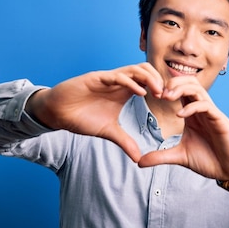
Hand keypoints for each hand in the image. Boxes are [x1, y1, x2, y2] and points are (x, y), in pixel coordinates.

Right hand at [27, 63, 163, 161]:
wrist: (57, 112)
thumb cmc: (81, 117)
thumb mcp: (108, 132)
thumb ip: (124, 141)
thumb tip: (137, 158)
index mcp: (123, 90)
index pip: (147, 81)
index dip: (161, 89)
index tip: (171, 102)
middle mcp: (118, 81)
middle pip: (145, 70)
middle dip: (159, 81)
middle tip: (168, 97)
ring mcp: (107, 78)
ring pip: (134, 69)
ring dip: (149, 79)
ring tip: (159, 93)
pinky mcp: (95, 78)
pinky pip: (117, 76)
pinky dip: (131, 82)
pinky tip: (141, 93)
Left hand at [138, 76, 228, 179]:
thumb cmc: (209, 160)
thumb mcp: (179, 156)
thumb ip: (160, 156)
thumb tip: (139, 162)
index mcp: (192, 113)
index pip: (179, 90)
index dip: (165, 88)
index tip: (151, 95)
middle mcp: (201, 109)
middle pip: (189, 82)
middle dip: (172, 83)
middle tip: (158, 93)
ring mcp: (211, 113)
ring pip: (198, 89)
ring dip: (181, 89)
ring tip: (167, 97)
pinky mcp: (220, 120)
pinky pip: (206, 105)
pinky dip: (192, 107)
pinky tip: (181, 115)